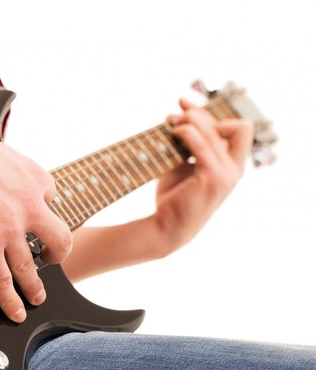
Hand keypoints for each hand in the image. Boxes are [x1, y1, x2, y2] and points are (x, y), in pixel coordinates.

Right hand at [0, 131, 72, 322]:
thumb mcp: (3, 154)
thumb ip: (16, 171)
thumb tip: (13, 182)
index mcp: (35, 180)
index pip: (51, 198)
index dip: (41, 208)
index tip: (33, 215)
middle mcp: (30, 207)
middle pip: (59, 238)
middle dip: (58, 253)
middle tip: (51, 258)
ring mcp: (10, 230)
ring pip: (31, 268)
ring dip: (35, 286)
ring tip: (37, 296)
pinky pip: (3, 281)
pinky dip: (11, 301)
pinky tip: (15, 311)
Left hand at [155, 99, 252, 250]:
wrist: (165, 227)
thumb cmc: (172, 198)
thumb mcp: (182, 165)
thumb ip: (188, 144)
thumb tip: (178, 113)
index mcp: (232, 167)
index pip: (240, 129)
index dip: (214, 115)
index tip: (185, 107)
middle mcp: (235, 171)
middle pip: (237, 126)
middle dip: (205, 115)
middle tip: (176, 115)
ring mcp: (227, 176)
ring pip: (216, 132)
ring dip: (192, 121)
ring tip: (171, 123)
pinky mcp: (213, 179)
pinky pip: (203, 144)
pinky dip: (188, 133)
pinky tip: (174, 132)